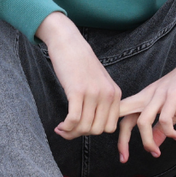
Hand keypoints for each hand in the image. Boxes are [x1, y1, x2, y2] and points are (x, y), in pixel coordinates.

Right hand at [39, 11, 122, 139]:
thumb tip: (93, 125)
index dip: (94, 132)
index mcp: (115, 93)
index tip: (80, 129)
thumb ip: (102, 100)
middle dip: (81, 134)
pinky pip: (74, 119)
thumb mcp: (99, 81)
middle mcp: (107, 94)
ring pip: (85, 127)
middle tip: (68, 130)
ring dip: (71, 133)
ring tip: (61, 129)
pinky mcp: (77, 91)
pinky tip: (59, 126)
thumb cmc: (80, 62)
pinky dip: (66, 127)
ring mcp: (93, 93)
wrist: (68, 42)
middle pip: (97, 130)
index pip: (110, 127)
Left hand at [115, 47, 175, 163]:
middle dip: (121, 140)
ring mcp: (160, 95)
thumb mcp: (172, 110)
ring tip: (155, 152)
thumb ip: (160, 127)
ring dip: (147, 141)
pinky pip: (165, 117)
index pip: (122, 116)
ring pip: (142, 121)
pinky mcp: (175, 94)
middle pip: (123, 116)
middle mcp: (148, 96)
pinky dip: (168, 131)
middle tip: (124, 158)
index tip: (123, 156)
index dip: (119, 137)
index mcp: (145, 99)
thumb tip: (154, 144)